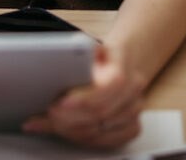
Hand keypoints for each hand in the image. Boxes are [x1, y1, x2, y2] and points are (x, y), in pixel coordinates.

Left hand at [22, 43, 145, 148]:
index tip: (63, 102)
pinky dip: (86, 139)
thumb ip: (72, 53)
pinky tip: (70, 131)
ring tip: (54, 122)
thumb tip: (55, 62)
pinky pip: (110, 140)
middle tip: (50, 114)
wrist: (118, 60)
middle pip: (104, 111)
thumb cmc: (96, 53)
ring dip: (75, 129)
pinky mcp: (134, 125)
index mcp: (122, 59)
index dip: (87, 98)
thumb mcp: (83, 45)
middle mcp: (134, 84)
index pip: (112, 84)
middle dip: (73, 116)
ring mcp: (136, 106)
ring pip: (104, 128)